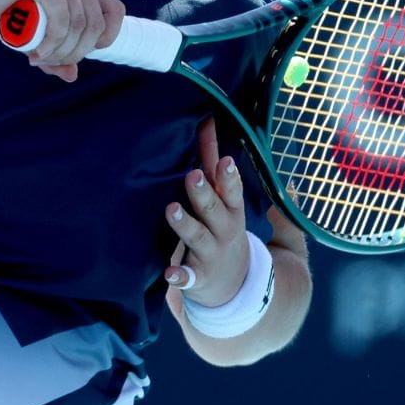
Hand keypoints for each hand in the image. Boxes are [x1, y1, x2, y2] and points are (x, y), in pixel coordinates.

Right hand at [0, 0, 124, 81]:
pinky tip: (37, 51)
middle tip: (51, 62)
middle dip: (77, 51)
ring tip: (39, 58)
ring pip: (80, 22)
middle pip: (96, 22)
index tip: (82, 53)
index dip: (107, 37)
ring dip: (62, 49)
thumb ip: (52, 51)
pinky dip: (52, 41)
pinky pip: (62, 17)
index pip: (114, 9)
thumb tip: (72, 75)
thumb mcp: (29, 36)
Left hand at [164, 117, 249, 306]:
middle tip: (192, 176)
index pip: (232, 189)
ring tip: (172, 209)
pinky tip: (169, 274)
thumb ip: (215, 165)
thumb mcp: (228, 201)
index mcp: (232, 210)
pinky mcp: (197, 277)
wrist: (234, 285)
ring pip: (197, 237)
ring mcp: (210, 253)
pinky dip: (180, 276)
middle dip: (204, 193)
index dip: (229, 176)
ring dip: (185, 224)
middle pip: (214, 209)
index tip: (225, 161)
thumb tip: (209, 120)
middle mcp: (224, 230)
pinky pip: (188, 277)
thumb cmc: (224, 230)